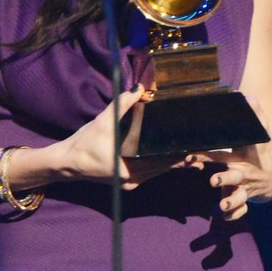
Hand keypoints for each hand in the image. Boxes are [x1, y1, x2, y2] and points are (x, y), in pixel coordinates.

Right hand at [51, 89, 202, 190]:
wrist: (67, 163)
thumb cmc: (84, 142)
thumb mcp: (104, 120)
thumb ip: (123, 103)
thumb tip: (140, 87)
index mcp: (128, 169)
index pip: (161, 162)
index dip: (179, 156)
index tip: (195, 148)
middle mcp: (132, 180)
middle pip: (163, 169)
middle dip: (182, 160)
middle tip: (203, 152)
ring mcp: (130, 182)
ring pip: (158, 172)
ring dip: (175, 163)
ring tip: (196, 155)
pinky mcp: (128, 180)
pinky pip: (150, 172)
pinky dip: (162, 164)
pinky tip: (174, 158)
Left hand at [193, 101, 271, 220]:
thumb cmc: (261, 146)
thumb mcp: (260, 129)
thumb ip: (253, 112)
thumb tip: (244, 95)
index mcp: (246, 152)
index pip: (228, 150)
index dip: (212, 151)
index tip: (196, 153)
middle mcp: (245, 171)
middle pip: (233, 175)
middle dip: (224, 178)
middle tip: (213, 180)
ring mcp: (246, 187)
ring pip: (239, 197)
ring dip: (230, 201)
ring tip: (221, 206)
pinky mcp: (245, 199)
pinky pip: (240, 210)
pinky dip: (233, 215)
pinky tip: (223, 217)